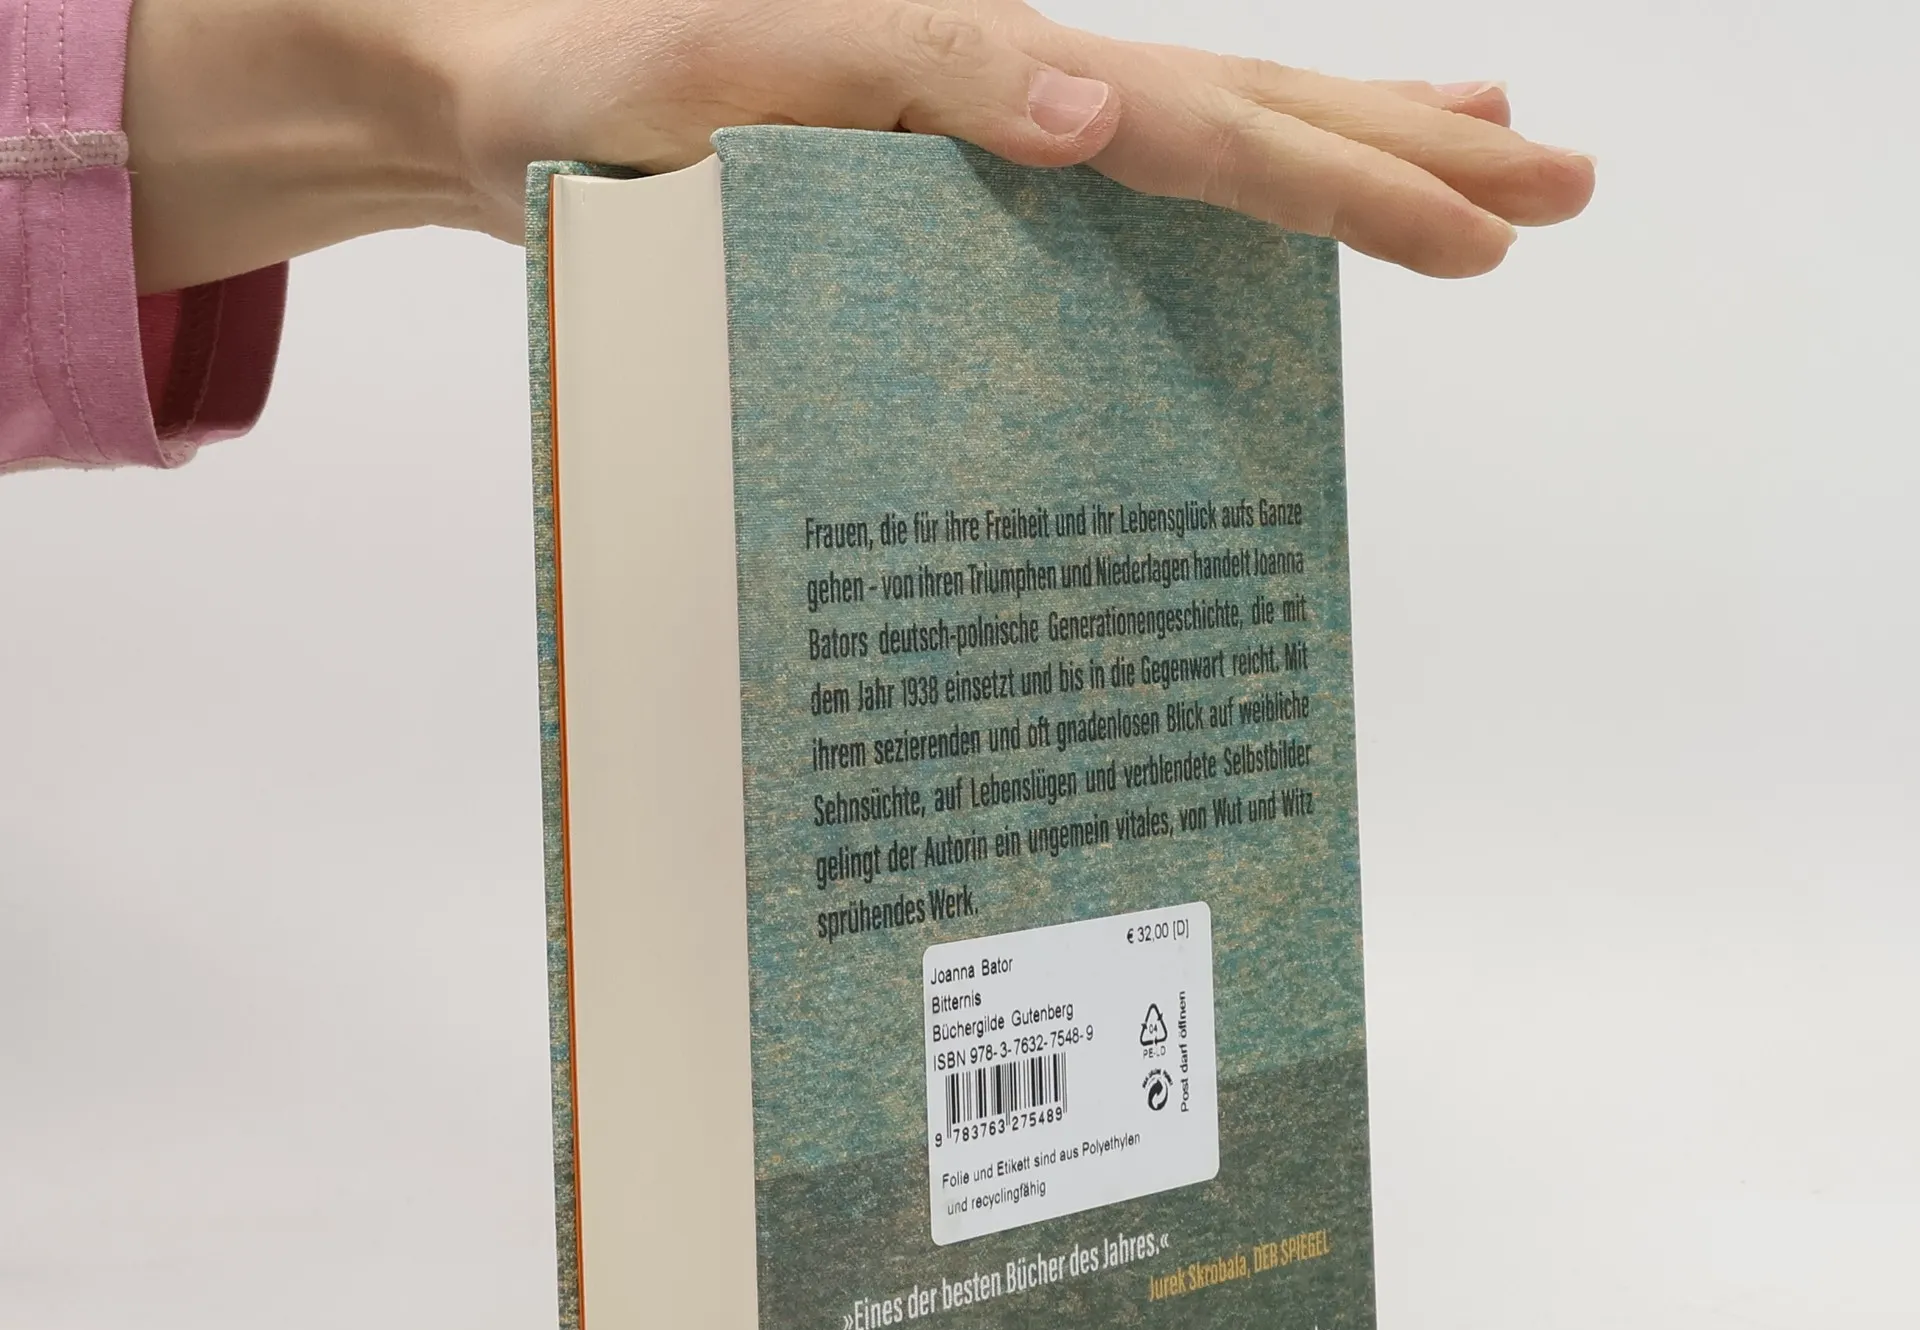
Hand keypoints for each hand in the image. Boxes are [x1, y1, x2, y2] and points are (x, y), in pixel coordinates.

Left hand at [125, 0, 1593, 293]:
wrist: (494, 105)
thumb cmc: (598, 84)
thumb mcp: (754, 59)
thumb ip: (934, 66)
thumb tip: (1104, 113)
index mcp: (998, 68)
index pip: (1219, 125)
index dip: (1360, 177)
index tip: (1494, 217)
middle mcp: (1018, 98)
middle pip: (1254, 116)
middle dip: (1409, 155)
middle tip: (1562, 186)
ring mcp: (990, 150)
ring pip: (1203, 152)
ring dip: (1340, 169)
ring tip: (1470, 176)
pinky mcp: (945, 209)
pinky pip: (1110, 219)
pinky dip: (1200, 227)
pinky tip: (1239, 250)